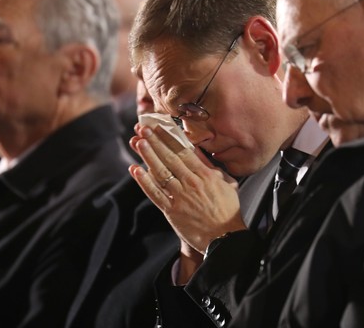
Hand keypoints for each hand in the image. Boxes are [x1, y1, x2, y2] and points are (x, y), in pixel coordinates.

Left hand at [129, 124, 245, 252]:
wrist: (225, 237)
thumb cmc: (228, 210)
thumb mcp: (227, 183)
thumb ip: (211, 166)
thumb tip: (198, 151)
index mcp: (205, 175)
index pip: (184, 151)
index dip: (169, 137)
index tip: (159, 126)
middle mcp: (191, 183)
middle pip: (170, 157)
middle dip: (155, 141)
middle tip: (143, 128)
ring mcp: (180, 196)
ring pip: (160, 172)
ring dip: (147, 156)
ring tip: (137, 142)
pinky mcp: (172, 211)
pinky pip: (155, 194)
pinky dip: (144, 182)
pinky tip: (135, 170)